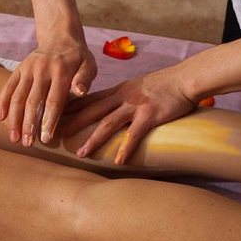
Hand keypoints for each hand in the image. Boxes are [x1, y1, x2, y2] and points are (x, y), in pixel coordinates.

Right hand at [0, 40, 96, 145]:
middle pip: (33, 101)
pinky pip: (8, 86)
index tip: (45, 139)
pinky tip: (1, 118)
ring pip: (18, 96)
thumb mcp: (89, 64)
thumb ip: (85, 79)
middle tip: (28, 144)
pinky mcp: (19, 69)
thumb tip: (80, 92)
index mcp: (60, 71)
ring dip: (14, 119)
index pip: (54, 101)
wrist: (60, 36)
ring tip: (14, 138)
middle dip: (29, 125)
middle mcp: (41, 69)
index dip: (49, 121)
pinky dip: (3, 102)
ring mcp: (28, 69)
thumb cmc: (78, 57)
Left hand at [62, 68, 197, 164]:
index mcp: (119, 90)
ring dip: (93, 140)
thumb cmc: (165, 84)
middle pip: (92, 111)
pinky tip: (118, 161)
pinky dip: (125, 148)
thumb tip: (112, 107)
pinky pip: (134, 134)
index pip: (90, 99)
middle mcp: (123, 97)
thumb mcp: (138, 86)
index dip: (71, 108)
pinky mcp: (150, 115)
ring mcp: (136, 106)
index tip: (55, 115)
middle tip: (55, 135)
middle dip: (72, 123)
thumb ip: (124, 96)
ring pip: (108, 123)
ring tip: (80, 154)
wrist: (185, 79)